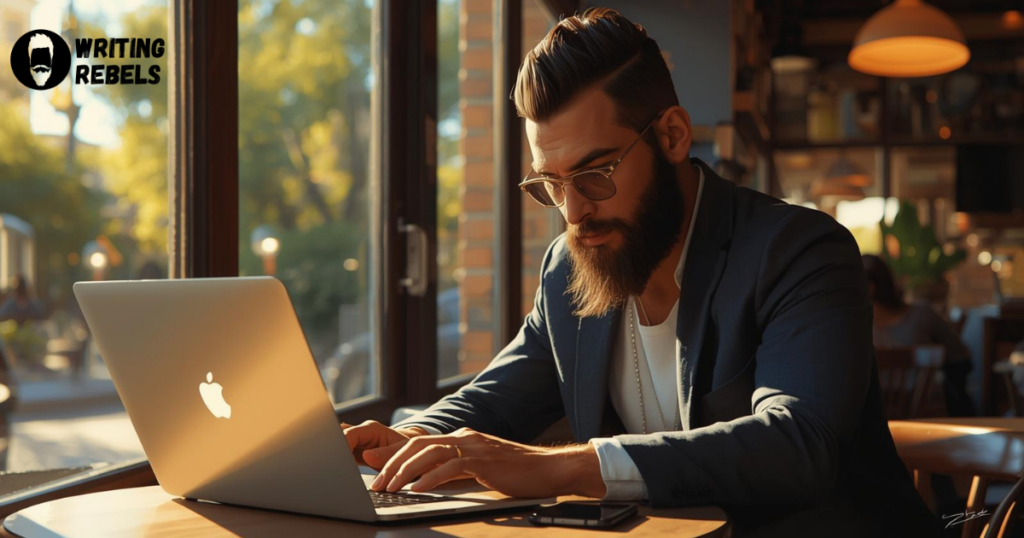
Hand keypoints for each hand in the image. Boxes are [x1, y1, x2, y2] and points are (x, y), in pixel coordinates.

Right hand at [342, 420, 429, 469]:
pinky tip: (343, 474)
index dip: (343, 448)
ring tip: (340, 472)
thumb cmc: (410, 450)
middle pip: (339, 436)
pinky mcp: (356, 454)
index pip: (349, 435)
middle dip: (336, 451)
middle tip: (339, 468)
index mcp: (371, 429)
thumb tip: (367, 456)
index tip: (343, 464)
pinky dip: (342, 464)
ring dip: (338, 458)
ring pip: (339, 446)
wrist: (414, 453)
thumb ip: (386, 454)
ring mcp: (358, 443)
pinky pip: (344, 456)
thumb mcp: (403, 452)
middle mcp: (362, 434)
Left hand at [369, 427, 606, 498]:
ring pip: (428, 454)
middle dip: (392, 463)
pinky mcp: (482, 460)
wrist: (548, 468)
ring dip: (405, 472)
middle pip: (418, 445)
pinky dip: (430, 478)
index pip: (420, 443)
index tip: (373, 464)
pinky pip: (449, 467)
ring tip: (390, 487)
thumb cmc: (517, 472)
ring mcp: (473, 446)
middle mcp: (464, 437)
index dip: (394, 453)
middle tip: (376, 482)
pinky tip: (417, 489)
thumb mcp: (481, 467)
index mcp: (462, 437)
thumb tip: (429, 480)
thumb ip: (457, 468)